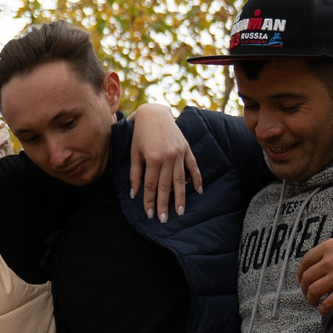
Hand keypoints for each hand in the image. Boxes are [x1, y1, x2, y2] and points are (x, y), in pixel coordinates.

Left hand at [129, 103, 201, 220]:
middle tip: (164, 219)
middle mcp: (168, 157)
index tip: (149, 214)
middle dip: (164, 204)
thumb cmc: (140, 133)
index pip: (151, 185)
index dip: (149, 201)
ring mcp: (179, 153)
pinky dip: (196, 179)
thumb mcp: (134, 152)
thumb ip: (135, 173)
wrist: (154, 113)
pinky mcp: (187, 149)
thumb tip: (134, 194)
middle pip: (166, 186)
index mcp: (153, 158)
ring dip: (181, 197)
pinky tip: (198, 191)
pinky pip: (193, 166)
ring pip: (180, 180)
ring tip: (181, 212)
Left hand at [296, 236, 332, 314]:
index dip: (300, 273)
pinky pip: (327, 304)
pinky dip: (323, 309)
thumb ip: (332, 249)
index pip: (306, 261)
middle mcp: (330, 261)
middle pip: (307, 278)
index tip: (301, 280)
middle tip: (308, 293)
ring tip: (315, 302)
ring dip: (311, 299)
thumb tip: (319, 260)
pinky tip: (324, 310)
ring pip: (313, 291)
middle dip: (304, 288)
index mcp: (330, 247)